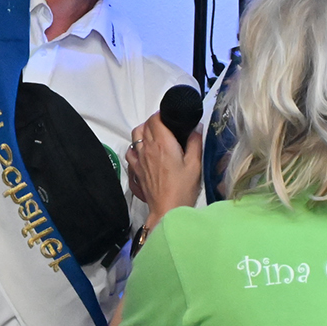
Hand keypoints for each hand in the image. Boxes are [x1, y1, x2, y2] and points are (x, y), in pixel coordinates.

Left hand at [125, 114, 202, 228]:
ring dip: (143, 131)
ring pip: (135, 136)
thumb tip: (196, 128)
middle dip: (154, 121)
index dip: (161, 115)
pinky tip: (144, 151)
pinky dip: (135, 147)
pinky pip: (130, 152)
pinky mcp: (136, 170)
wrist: (168, 210)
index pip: (155, 119)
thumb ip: (195, 142)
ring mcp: (139, 159)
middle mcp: (147, 148)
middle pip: (144, 125)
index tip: (171, 118)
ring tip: (154, 135)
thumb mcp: (195, 164)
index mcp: (162, 143)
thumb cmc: (183, 187)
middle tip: (167, 126)